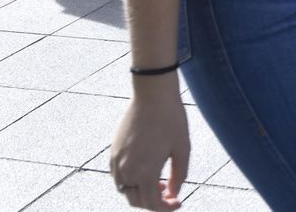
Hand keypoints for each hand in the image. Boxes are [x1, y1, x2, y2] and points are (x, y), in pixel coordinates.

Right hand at [110, 85, 188, 209]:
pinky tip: (146, 170)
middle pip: (136, 200)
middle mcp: (126, 170)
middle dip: (153, 203)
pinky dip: (131, 181)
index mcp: (145, 171)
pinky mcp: (112, 152)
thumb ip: (179, 175)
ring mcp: (116, 162)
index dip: (166, 208)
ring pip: (125, 190)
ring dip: (141, 192)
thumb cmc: (171, 119)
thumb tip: (173, 193)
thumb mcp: (183, 148)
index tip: (178, 203)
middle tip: (169, 194)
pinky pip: (119, 177)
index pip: (152, 204)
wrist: (152, 94)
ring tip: (159, 182)